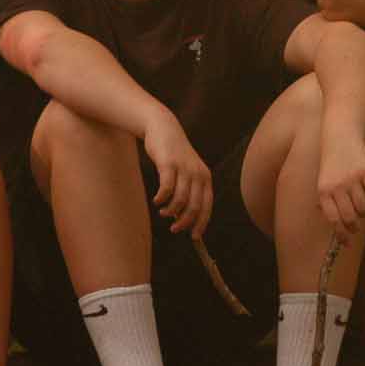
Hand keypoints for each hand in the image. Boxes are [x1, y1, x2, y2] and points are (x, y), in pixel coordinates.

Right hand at [143, 110, 213, 237]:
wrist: (163, 128)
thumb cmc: (174, 155)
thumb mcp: (187, 172)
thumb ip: (188, 191)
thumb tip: (184, 218)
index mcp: (205, 177)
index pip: (207, 206)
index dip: (201, 223)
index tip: (194, 236)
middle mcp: (198, 174)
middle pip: (194, 206)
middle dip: (185, 222)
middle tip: (174, 229)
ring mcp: (184, 168)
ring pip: (180, 200)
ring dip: (171, 211)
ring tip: (163, 213)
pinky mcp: (169, 164)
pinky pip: (166, 189)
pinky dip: (161, 199)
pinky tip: (157, 201)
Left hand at [316, 137, 364, 242]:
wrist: (341, 134)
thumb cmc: (332, 161)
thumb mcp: (323, 180)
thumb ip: (327, 200)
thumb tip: (335, 224)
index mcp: (324, 190)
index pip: (333, 219)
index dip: (341, 234)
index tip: (347, 242)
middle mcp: (337, 186)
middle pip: (350, 217)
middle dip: (354, 226)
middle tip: (356, 226)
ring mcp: (353, 179)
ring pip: (364, 208)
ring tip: (363, 205)